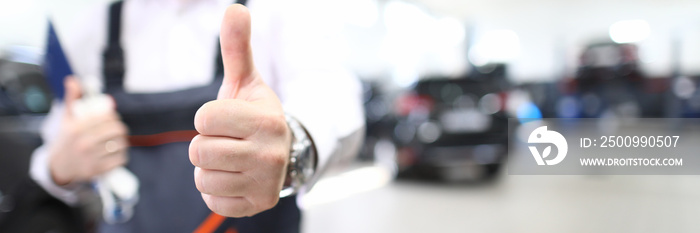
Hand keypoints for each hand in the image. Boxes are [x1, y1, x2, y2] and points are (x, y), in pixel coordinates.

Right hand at [48, 76, 128, 185]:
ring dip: (122, 141)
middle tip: (116, 129)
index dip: (112, 115)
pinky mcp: (99, 171)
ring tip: (116, 140)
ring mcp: (91, 158)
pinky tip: (116, 153)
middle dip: (119, 128)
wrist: (58, 167)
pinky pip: (121, 159)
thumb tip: (73, 79)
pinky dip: (122, 155)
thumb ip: (72, 99)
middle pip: (117, 130)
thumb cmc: (66, 139)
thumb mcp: (66, 119)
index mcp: (76, 128)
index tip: (110, 117)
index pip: (106, 116)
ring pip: (120, 144)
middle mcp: (84, 143)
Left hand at [190, 4, 290, 216]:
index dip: (207, 118)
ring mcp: (264, 182)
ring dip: (209, 168)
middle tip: (227, 141)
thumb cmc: (255, 115)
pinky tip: (234, 178)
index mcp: (265, 120)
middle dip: (205, 144)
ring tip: (231, 159)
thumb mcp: (246, 82)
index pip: (204, 118)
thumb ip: (237, 48)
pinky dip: (217, 190)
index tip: (225, 120)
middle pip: (199, 150)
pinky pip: (212, 200)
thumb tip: (235, 8)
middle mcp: (269, 153)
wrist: (284, 153)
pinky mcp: (257, 205)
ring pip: (202, 178)